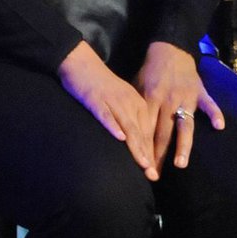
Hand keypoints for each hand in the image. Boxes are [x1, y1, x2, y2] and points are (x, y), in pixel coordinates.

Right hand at [58, 39, 158, 178]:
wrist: (80, 61)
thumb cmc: (98, 83)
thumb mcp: (119, 98)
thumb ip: (128, 116)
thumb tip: (132, 138)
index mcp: (136, 102)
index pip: (148, 131)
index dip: (152, 152)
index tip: (155, 172)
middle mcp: (129, 102)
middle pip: (141, 132)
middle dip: (148, 155)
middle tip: (152, 176)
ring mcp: (113, 101)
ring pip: (128, 126)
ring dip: (136, 147)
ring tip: (143, 164)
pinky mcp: (96, 99)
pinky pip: (106, 114)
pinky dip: (113, 126)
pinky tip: (119, 138)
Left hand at [137, 40, 223, 168]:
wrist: (169, 51)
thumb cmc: (149, 73)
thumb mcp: (136, 88)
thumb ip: (134, 109)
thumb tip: (125, 133)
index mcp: (150, 100)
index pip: (145, 130)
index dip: (142, 149)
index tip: (140, 167)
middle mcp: (167, 101)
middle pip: (163, 133)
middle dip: (158, 156)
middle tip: (155, 176)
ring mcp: (185, 97)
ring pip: (184, 125)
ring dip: (182, 145)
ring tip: (180, 164)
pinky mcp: (199, 92)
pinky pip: (208, 104)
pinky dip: (214, 114)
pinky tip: (219, 126)